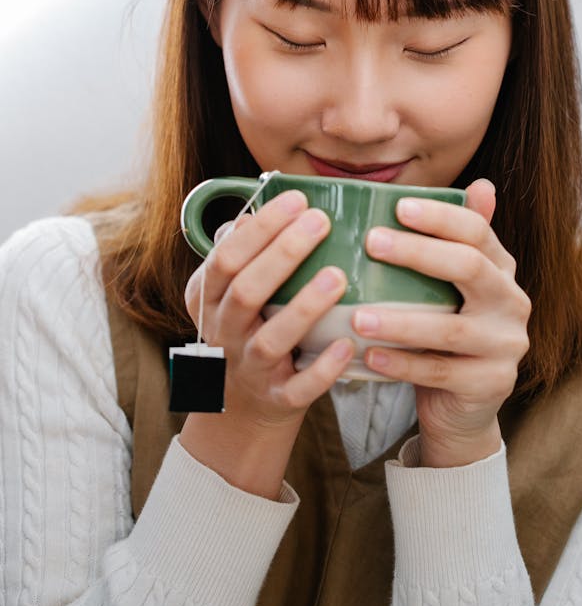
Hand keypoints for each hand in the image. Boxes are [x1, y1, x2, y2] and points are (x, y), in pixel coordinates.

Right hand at [179, 190, 353, 495]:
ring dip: (304, 305)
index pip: (227, 257)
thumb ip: (239, 251)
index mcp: (210, 298)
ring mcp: (250, 368)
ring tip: (338, 275)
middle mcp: (224, 332)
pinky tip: (347, 345)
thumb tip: (256, 208)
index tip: (298, 200)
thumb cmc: (244, 328)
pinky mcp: (277, 399)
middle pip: (246, 290)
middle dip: (283, 253)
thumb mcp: (226, 290)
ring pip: (271, 339)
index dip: (261, 228)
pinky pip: (298, 388)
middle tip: (321, 221)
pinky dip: (323, 369)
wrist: (239, 406)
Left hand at [354, 178, 530, 467]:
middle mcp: (512, 303)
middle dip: (419, 253)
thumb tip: (482, 184)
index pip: (477, 232)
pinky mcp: (489, 384)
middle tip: (371, 243)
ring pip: (449, 330)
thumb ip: (459, 240)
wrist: (464, 406)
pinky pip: (439, 374)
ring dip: (400, 321)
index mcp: (502, 270)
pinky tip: (368, 355)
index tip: (396, 207)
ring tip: (357, 315)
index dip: (440, 217)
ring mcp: (505, 346)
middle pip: (468, 268)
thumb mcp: (454, 286)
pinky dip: (400, 365)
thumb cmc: (447, 332)